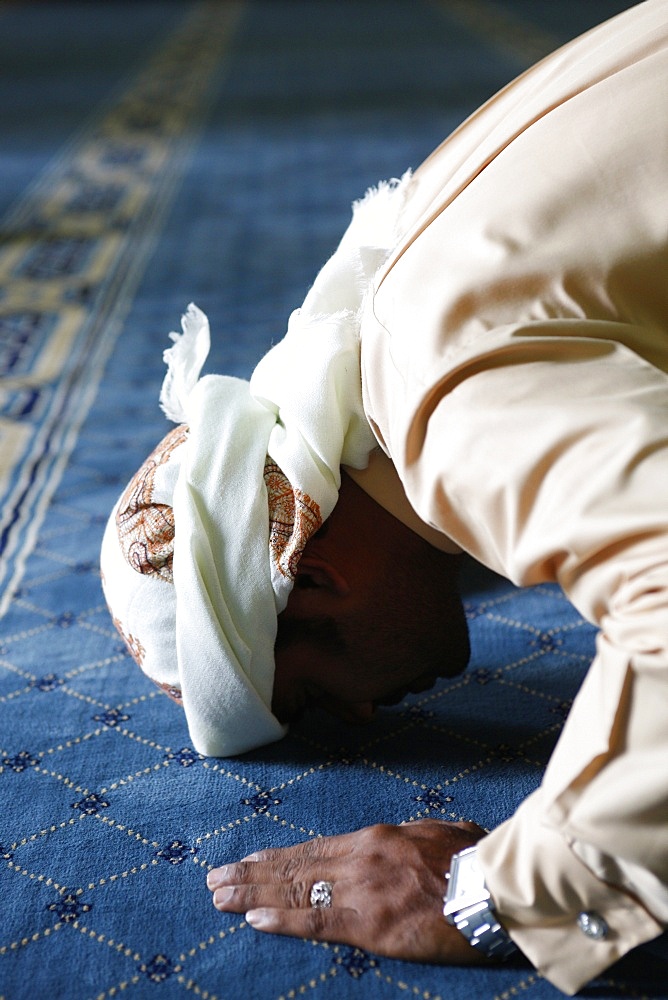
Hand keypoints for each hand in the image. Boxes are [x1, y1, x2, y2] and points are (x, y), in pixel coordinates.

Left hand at [206, 819, 488, 963]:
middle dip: (251, 874)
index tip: (248, 861)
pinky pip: (316, 921)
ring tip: (220, 896)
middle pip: (293, 867)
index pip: (313, 849)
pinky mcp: (369, 924)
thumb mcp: (440, 836)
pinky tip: (255, 920)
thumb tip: (412, 839)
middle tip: (216, 879)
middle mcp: (358, 858)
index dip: (276, 858)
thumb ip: (414, 838)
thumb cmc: (475, 860)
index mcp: (375, 838)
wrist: (496, 886)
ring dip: (252, 894)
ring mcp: (360, 890)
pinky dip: (282, 920)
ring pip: (294, 891)